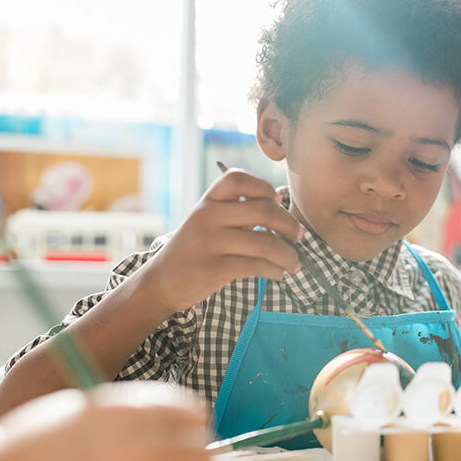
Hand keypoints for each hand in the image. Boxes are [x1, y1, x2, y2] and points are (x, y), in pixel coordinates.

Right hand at [0, 382, 209, 460]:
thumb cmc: (35, 448)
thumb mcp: (86, 413)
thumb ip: (134, 414)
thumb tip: (183, 426)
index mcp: (130, 412)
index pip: (192, 414)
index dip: (190, 424)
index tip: (183, 434)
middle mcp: (143, 449)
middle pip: (201, 454)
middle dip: (190, 458)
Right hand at [138, 168, 302, 312]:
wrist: (161, 281)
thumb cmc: (193, 249)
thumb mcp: (206, 221)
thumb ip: (235, 211)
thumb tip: (279, 208)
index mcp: (207, 201)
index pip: (239, 179)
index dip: (263, 187)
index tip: (277, 201)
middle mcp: (208, 216)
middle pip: (263, 210)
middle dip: (289, 224)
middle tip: (299, 235)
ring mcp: (211, 242)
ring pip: (265, 243)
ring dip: (288, 254)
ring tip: (294, 263)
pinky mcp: (214, 268)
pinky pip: (257, 266)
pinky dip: (275, 270)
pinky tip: (278, 273)